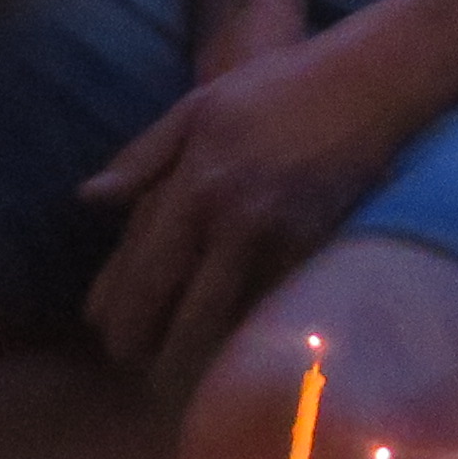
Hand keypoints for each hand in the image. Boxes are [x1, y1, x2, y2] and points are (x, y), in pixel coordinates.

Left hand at [78, 25, 427, 392]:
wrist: (368, 85)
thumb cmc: (277, 88)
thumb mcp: (197, 107)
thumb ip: (143, 157)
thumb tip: (89, 200)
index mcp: (196, 180)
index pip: (145, 260)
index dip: (120, 304)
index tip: (100, 331)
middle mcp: (232, 216)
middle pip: (182, 301)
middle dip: (151, 342)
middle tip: (128, 366)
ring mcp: (279, 236)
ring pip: (227, 311)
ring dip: (194, 348)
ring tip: (169, 373)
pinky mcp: (316, 247)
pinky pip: (271, 299)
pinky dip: (244, 325)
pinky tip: (227, 344)